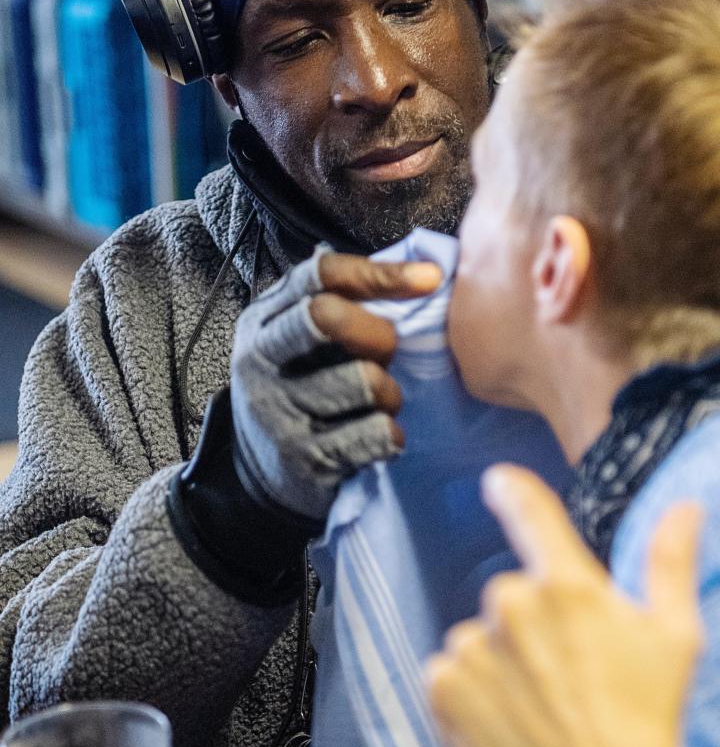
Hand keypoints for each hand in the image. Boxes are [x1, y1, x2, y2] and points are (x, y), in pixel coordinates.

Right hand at [230, 248, 441, 524]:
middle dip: (379, 335)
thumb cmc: (301, 392)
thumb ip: (341, 305)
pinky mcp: (305, 457)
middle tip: (388, 357)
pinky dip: (391, 434)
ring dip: (390, 393)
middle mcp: (261, 358)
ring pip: (364, 380)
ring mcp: (278, 410)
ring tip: (382, 403)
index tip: (433, 279)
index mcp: (265, 319)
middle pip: (329, 317)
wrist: (259, 479)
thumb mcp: (299, 342)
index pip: (320, 275)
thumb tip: (423, 267)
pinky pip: (377, 432)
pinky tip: (381, 436)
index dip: (379, 273)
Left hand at [428, 465, 703, 746]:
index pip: (530, 512)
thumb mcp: (677, 639)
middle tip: (569, 674)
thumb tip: (686, 506)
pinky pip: (448, 674)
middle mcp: (513, 608)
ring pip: (479, 638)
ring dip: (500, 662)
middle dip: (533, 624)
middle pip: (511, 593)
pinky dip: (469, 694)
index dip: (511, 491)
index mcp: (569, 587)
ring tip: (541, 709)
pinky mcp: (443, 692)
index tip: (497, 482)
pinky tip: (509, 723)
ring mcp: (473, 651)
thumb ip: (671, 562)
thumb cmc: (650, 724)